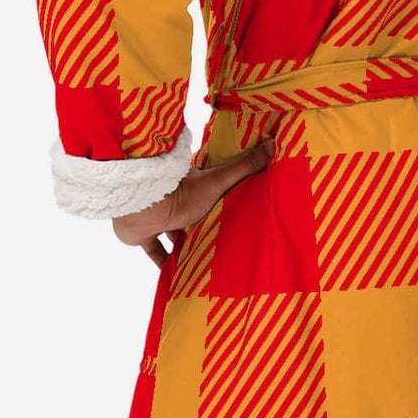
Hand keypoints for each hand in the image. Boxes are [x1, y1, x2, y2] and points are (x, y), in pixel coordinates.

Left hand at [111, 138, 273, 265]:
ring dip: (184, 246)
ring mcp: (158, 218)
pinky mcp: (144, 234)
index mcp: (194, 187)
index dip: (219, 201)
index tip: (233, 212)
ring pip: (173, 234)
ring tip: (203, 260)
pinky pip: (155, 251)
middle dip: (203, 227)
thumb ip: (245, 167)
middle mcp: (175, 201)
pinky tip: (174, 274)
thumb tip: (274, 143)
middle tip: (221, 243)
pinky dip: (163, 262)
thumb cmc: (182, 191)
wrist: (144, 205)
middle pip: (192, 216)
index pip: (209, 193)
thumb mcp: (220, 181)